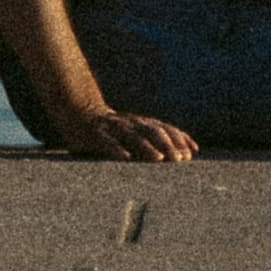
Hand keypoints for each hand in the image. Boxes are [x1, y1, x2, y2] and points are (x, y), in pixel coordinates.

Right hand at [55, 105, 196, 161]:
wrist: (79, 112)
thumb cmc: (112, 129)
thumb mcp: (134, 131)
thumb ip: (153, 140)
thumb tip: (183, 153)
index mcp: (140, 122)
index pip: (165, 128)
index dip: (179, 138)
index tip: (192, 152)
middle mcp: (130, 123)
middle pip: (153, 131)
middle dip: (168, 144)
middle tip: (180, 159)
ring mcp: (113, 127)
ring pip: (133, 136)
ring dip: (147, 147)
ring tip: (159, 159)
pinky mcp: (96, 134)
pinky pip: (107, 142)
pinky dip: (117, 149)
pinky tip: (125, 158)